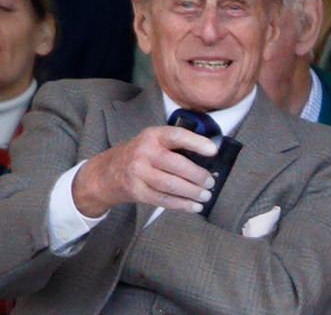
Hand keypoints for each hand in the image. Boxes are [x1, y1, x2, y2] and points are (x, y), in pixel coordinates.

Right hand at [72, 126, 217, 216]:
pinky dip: (182, 205)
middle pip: (177, 165)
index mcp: (152, 136)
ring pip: (171, 185)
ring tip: (206, 195)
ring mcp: (138, 173)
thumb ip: (175, 146)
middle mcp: (144, 152)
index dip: (197, 143)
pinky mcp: (136, 191)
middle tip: (210, 182)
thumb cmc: (138, 155)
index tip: (213, 151)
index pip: (177, 136)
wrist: (105, 173)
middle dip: (198, 175)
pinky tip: (194, 207)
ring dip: (192, 192)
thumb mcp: (152, 141)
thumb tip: (208, 158)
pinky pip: (164, 199)